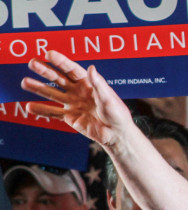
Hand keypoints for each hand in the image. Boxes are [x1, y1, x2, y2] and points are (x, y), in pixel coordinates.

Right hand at [20, 50, 134, 148]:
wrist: (117, 135)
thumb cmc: (118, 115)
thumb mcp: (109, 98)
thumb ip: (98, 84)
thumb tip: (91, 68)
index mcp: (89, 84)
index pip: (72, 70)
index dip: (61, 62)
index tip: (49, 54)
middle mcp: (79, 92)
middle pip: (59, 79)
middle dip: (46, 71)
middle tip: (32, 63)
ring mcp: (73, 104)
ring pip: (53, 94)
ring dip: (39, 88)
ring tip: (25, 82)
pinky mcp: (70, 117)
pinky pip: (54, 113)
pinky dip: (42, 111)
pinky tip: (29, 107)